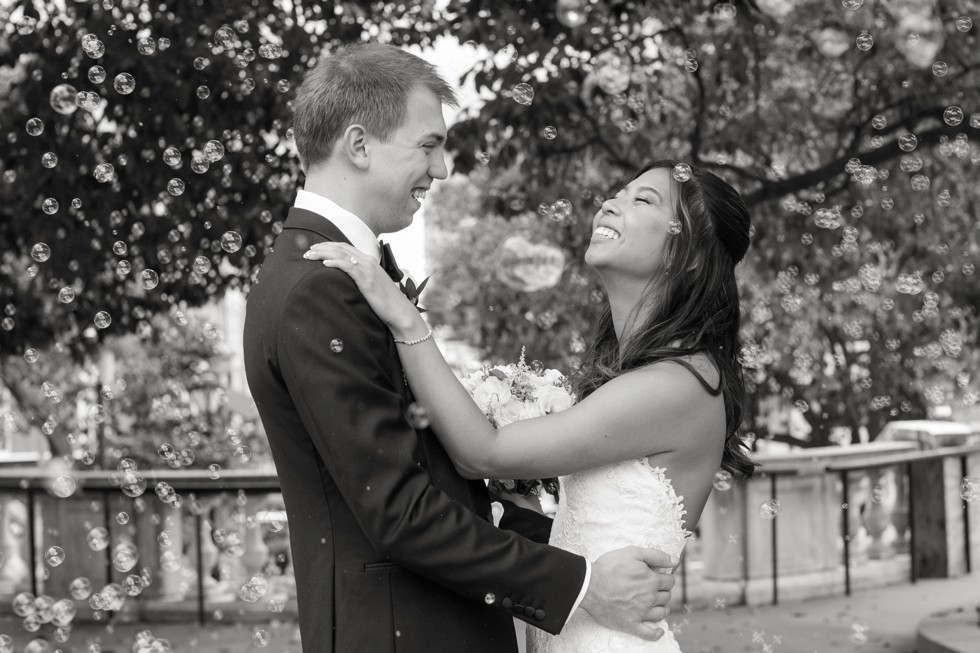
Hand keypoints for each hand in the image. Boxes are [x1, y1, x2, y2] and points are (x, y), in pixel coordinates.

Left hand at [304, 242, 426, 338]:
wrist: (399, 311)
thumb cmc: (385, 302)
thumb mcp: (371, 286)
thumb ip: (360, 278)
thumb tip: (346, 280)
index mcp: (369, 261)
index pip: (345, 248)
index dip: (329, 246)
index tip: (315, 248)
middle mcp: (368, 261)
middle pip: (341, 248)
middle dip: (322, 248)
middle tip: (308, 251)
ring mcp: (368, 269)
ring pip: (342, 255)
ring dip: (324, 254)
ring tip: (310, 256)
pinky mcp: (367, 280)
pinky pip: (349, 267)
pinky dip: (336, 263)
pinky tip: (325, 264)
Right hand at [580, 546, 676, 640]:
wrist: (589, 585)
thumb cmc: (609, 567)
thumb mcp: (633, 553)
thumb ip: (656, 556)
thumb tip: (674, 561)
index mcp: (652, 581)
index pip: (669, 581)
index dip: (665, 577)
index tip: (658, 576)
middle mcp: (650, 598)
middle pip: (666, 596)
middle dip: (662, 591)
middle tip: (654, 588)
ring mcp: (641, 613)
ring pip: (661, 613)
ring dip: (662, 608)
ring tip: (657, 604)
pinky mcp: (631, 624)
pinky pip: (648, 634)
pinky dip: (656, 633)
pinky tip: (659, 631)